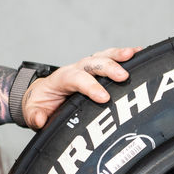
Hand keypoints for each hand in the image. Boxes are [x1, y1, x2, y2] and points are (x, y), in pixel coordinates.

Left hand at [22, 46, 139, 127]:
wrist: (41, 96)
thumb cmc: (40, 105)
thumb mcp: (32, 113)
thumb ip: (35, 116)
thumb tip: (40, 119)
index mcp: (60, 79)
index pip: (75, 78)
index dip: (90, 87)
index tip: (104, 98)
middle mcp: (75, 69)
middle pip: (92, 63)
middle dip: (108, 68)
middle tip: (124, 77)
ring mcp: (86, 68)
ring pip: (103, 57)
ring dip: (119, 55)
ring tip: (135, 54)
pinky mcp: (96, 71)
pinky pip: (110, 59)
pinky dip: (126, 56)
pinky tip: (140, 54)